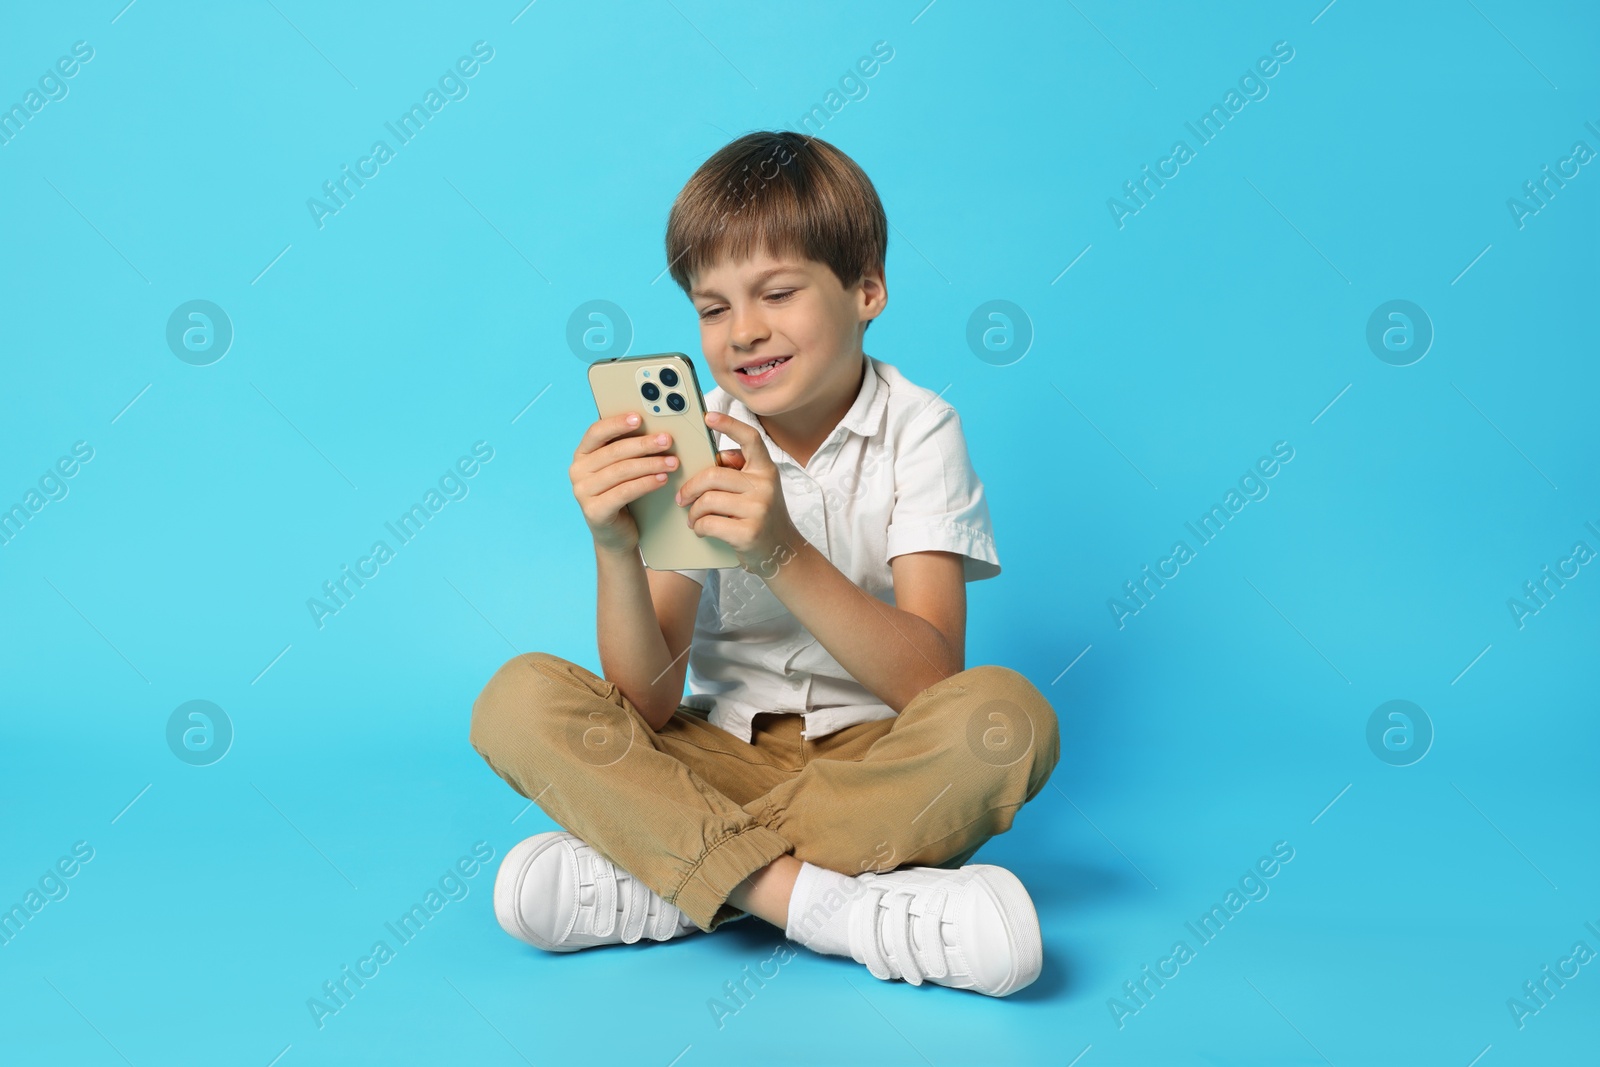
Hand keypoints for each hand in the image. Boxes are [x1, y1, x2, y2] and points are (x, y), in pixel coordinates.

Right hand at [569, 412, 679, 554]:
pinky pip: (624, 492)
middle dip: (644, 445)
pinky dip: (646, 484)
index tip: (640, 418)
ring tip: (672, 462)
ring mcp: (582, 492)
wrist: (615, 534)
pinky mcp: (594, 511)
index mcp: (582, 454)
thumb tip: (653, 427)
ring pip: (622, 471)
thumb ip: (626, 449)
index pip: (596, 432)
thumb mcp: (619, 468)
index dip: (617, 423)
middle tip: (667, 440)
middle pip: (614, 452)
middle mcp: (577, 471)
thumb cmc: (620, 494)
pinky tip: (662, 479)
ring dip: (651, 464)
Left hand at [675, 410, 803, 572]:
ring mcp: (759, 509)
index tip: (708, 417)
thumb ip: (739, 470)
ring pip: (708, 500)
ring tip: (693, 518)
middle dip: (690, 488)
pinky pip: (709, 522)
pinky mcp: (749, 532)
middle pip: (713, 475)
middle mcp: (765, 485)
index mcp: (766, 469)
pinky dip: (699, 527)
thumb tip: (718, 455)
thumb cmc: (761, 516)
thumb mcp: (757, 488)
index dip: (729, 424)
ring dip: (693, 512)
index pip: (750, 438)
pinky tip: (701, 529)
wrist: (781, 552)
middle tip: (682, 498)